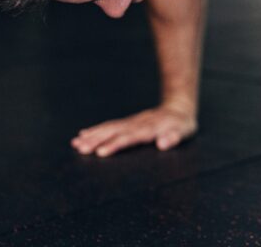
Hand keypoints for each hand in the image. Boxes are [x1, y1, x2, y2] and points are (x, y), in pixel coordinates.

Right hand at [71, 103, 196, 156]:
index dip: (116, 144)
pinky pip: (110, 125)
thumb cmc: (182, 124)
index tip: (101, 152)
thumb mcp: (185, 131)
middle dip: (96, 140)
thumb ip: (174, 137)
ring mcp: (131, 121)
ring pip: (109, 127)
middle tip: (79, 148)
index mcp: (150, 128)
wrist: (179, 107)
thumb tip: (163, 144)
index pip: (130, 137)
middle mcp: (137, 124)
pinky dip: (96, 129)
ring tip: (75, 143)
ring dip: (92, 135)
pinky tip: (84, 134)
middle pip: (114, 131)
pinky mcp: (128, 122)